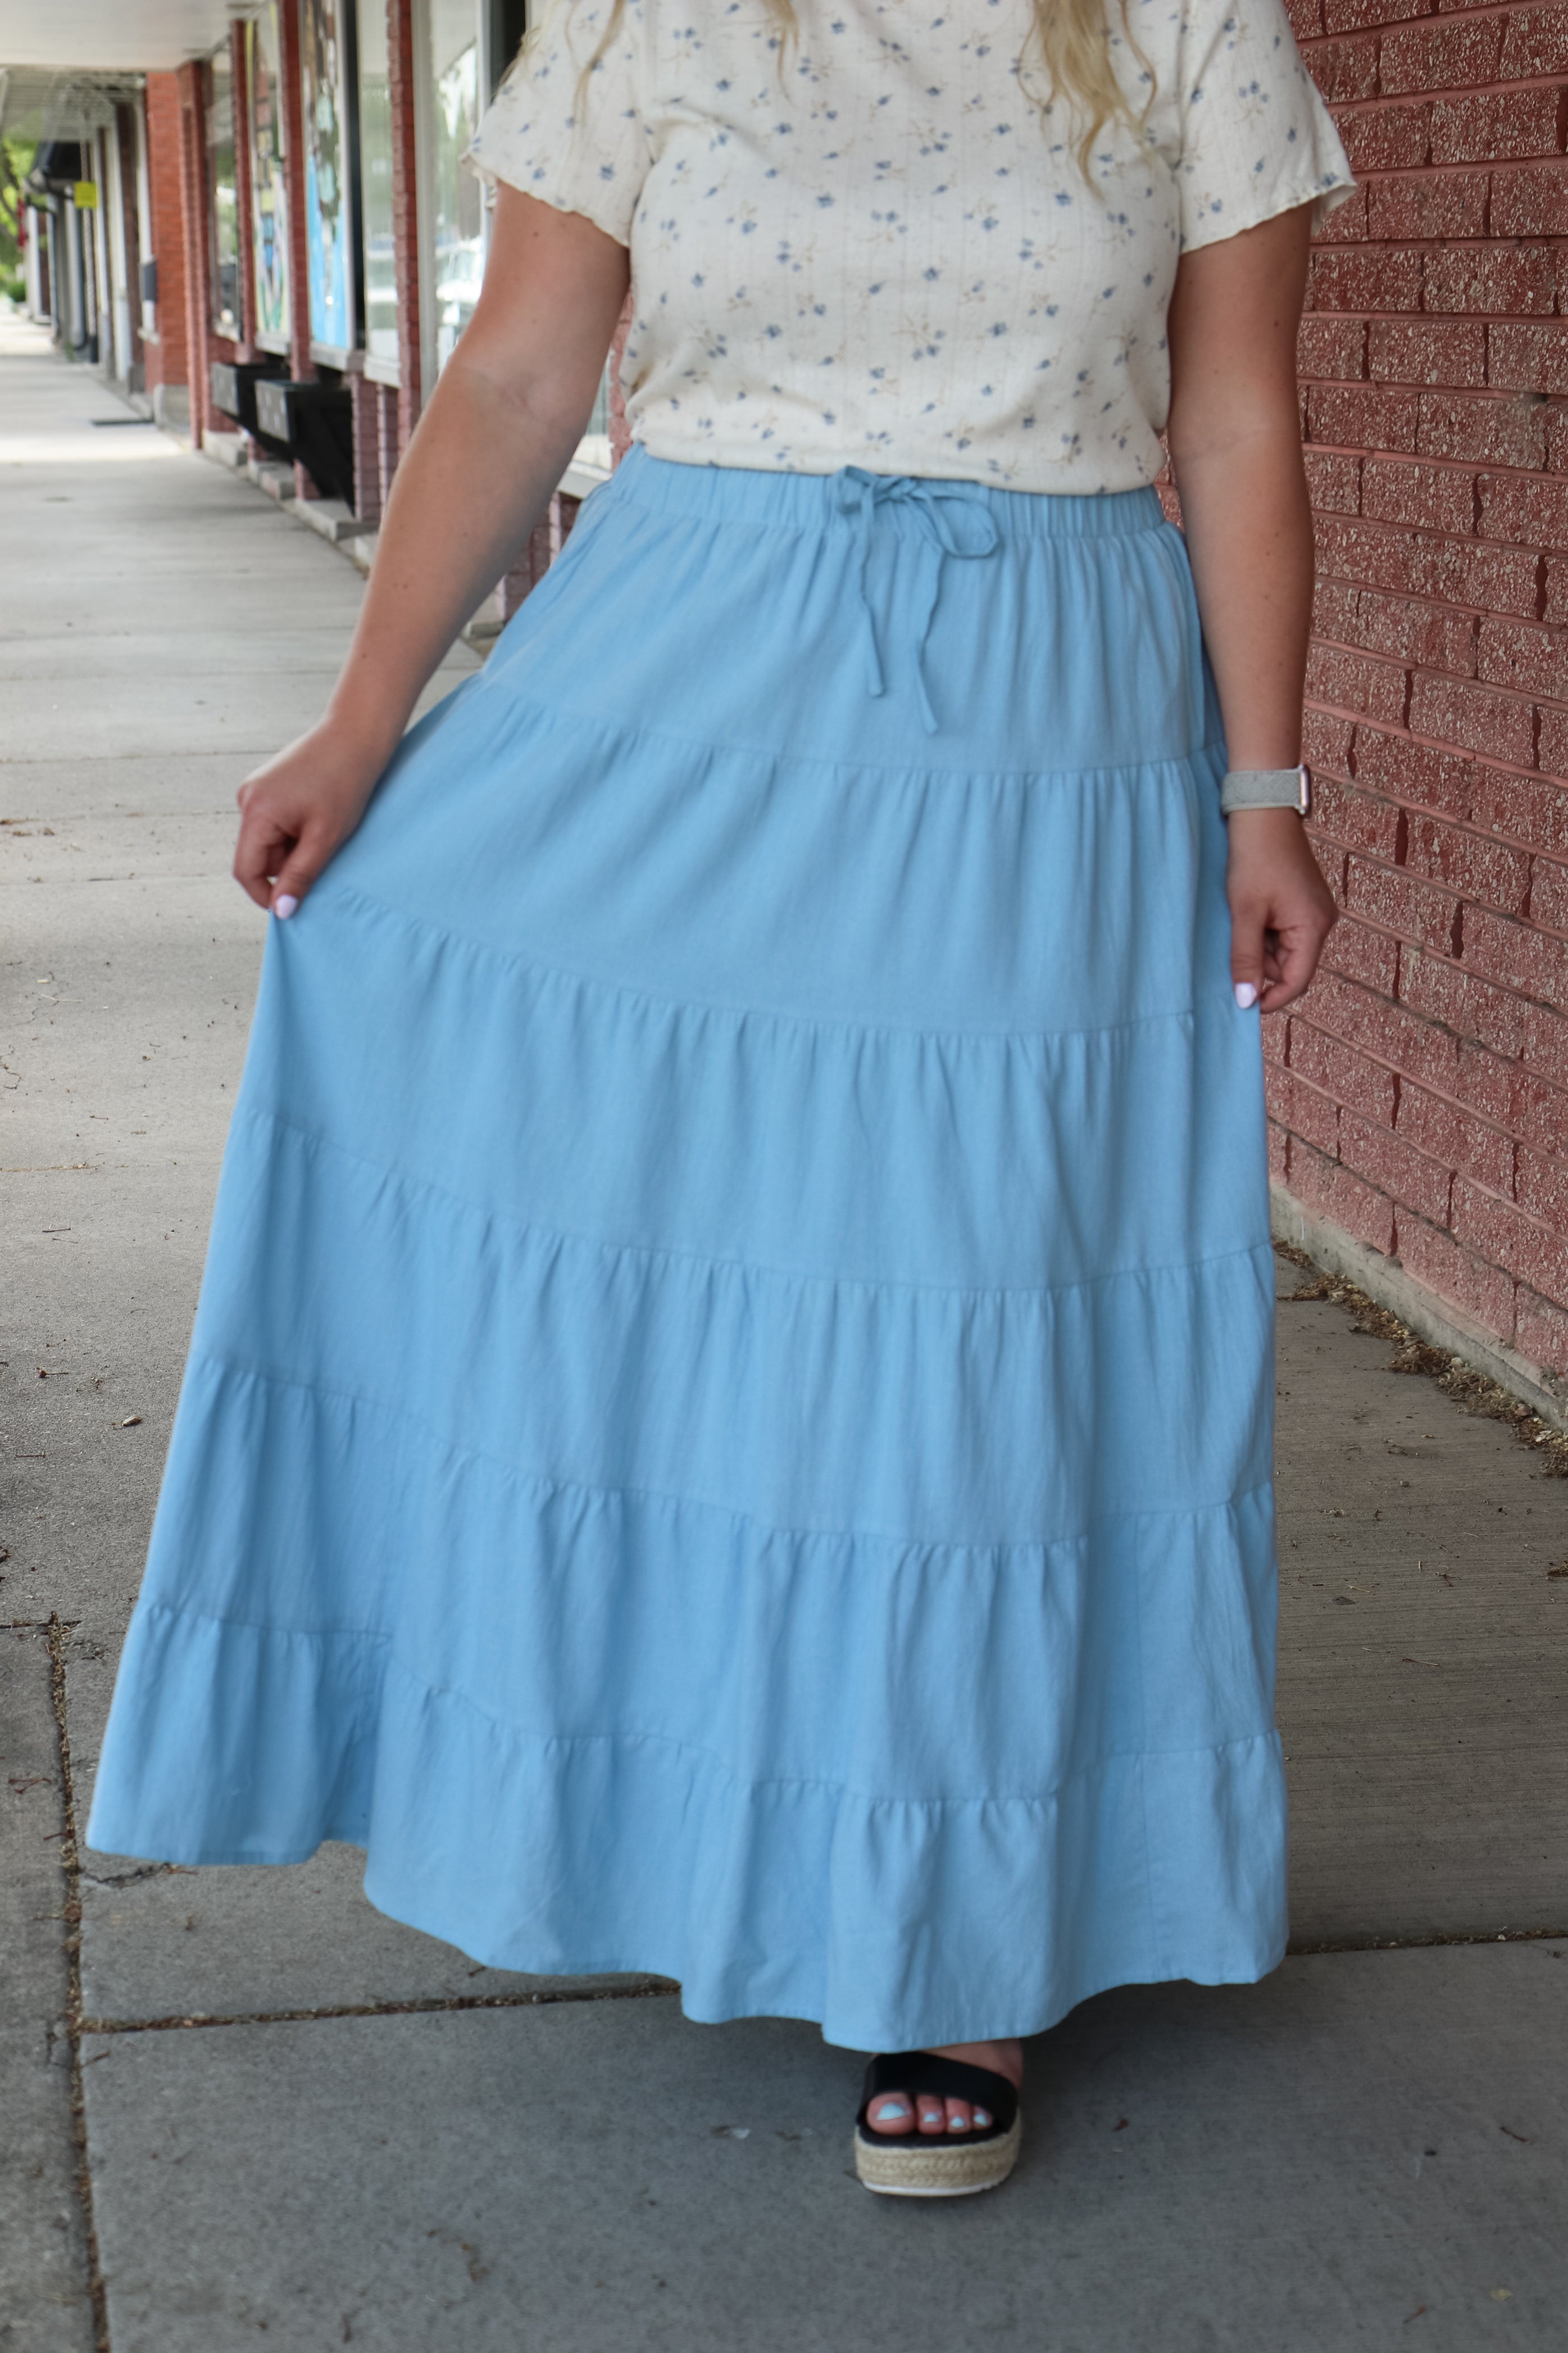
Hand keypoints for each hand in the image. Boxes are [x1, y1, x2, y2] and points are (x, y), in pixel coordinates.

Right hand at [233, 718, 393, 915]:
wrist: (354, 737)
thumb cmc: (344, 784)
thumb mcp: (325, 838)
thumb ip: (300, 876)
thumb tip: (281, 911)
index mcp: (255, 812)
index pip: (245, 871)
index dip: (266, 895)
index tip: (293, 906)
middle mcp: (246, 799)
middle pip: (257, 857)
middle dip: (287, 865)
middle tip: (322, 852)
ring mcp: (255, 791)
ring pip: (268, 842)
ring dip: (293, 848)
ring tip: (323, 828)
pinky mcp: (266, 787)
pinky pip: (273, 825)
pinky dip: (294, 832)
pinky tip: (317, 816)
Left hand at [1225, 807, 1337, 1014]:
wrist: (1262, 811)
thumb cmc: (1255, 858)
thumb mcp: (1245, 912)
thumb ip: (1245, 959)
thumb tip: (1246, 1002)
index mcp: (1314, 926)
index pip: (1297, 981)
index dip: (1271, 998)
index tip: (1243, 1006)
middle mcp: (1321, 921)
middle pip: (1290, 966)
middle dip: (1260, 966)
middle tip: (1233, 947)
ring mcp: (1313, 910)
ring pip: (1283, 949)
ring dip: (1259, 947)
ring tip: (1240, 920)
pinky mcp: (1302, 901)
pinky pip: (1283, 931)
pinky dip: (1263, 931)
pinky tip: (1248, 913)